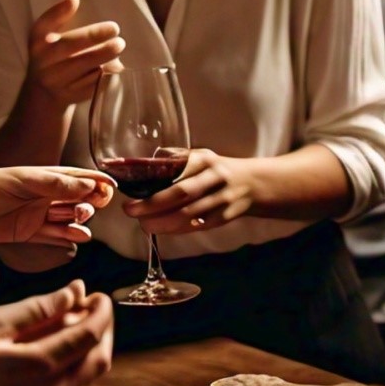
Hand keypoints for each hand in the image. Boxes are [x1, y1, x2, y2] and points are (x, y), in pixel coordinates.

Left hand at [0, 166, 115, 248]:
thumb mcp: (17, 182)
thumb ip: (51, 184)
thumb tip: (86, 184)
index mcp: (40, 175)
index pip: (75, 176)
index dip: (95, 181)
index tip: (111, 189)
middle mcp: (41, 194)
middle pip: (76, 198)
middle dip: (88, 203)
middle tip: (88, 209)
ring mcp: (34, 214)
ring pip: (67, 218)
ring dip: (78, 221)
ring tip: (80, 226)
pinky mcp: (26, 234)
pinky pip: (53, 236)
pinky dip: (67, 237)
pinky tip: (79, 239)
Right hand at [0, 280, 113, 385]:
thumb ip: (38, 308)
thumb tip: (73, 292)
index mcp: (42, 364)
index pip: (92, 334)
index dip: (102, 311)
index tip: (98, 294)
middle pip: (99, 358)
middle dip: (103, 328)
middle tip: (88, 307)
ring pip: (87, 375)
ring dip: (88, 347)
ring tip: (68, 324)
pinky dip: (70, 364)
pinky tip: (49, 349)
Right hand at [25, 0, 124, 109]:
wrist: (43, 95)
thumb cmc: (52, 56)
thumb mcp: (47, 38)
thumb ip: (58, 18)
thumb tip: (74, 0)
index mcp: (37, 43)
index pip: (42, 25)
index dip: (57, 12)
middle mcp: (43, 63)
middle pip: (69, 47)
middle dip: (94, 36)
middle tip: (115, 30)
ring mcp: (56, 82)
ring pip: (84, 67)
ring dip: (105, 56)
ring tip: (119, 46)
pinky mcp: (71, 96)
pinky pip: (92, 83)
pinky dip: (106, 73)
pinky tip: (116, 65)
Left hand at [124, 148, 252, 234]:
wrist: (254, 184)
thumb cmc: (218, 169)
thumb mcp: (201, 156)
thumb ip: (176, 159)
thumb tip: (143, 164)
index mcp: (204, 159)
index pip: (176, 169)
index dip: (154, 179)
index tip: (133, 189)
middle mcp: (214, 177)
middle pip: (181, 194)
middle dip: (152, 205)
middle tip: (131, 211)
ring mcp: (221, 199)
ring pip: (188, 214)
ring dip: (162, 222)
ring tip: (143, 224)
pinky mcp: (224, 217)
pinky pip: (197, 226)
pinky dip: (177, 229)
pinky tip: (162, 229)